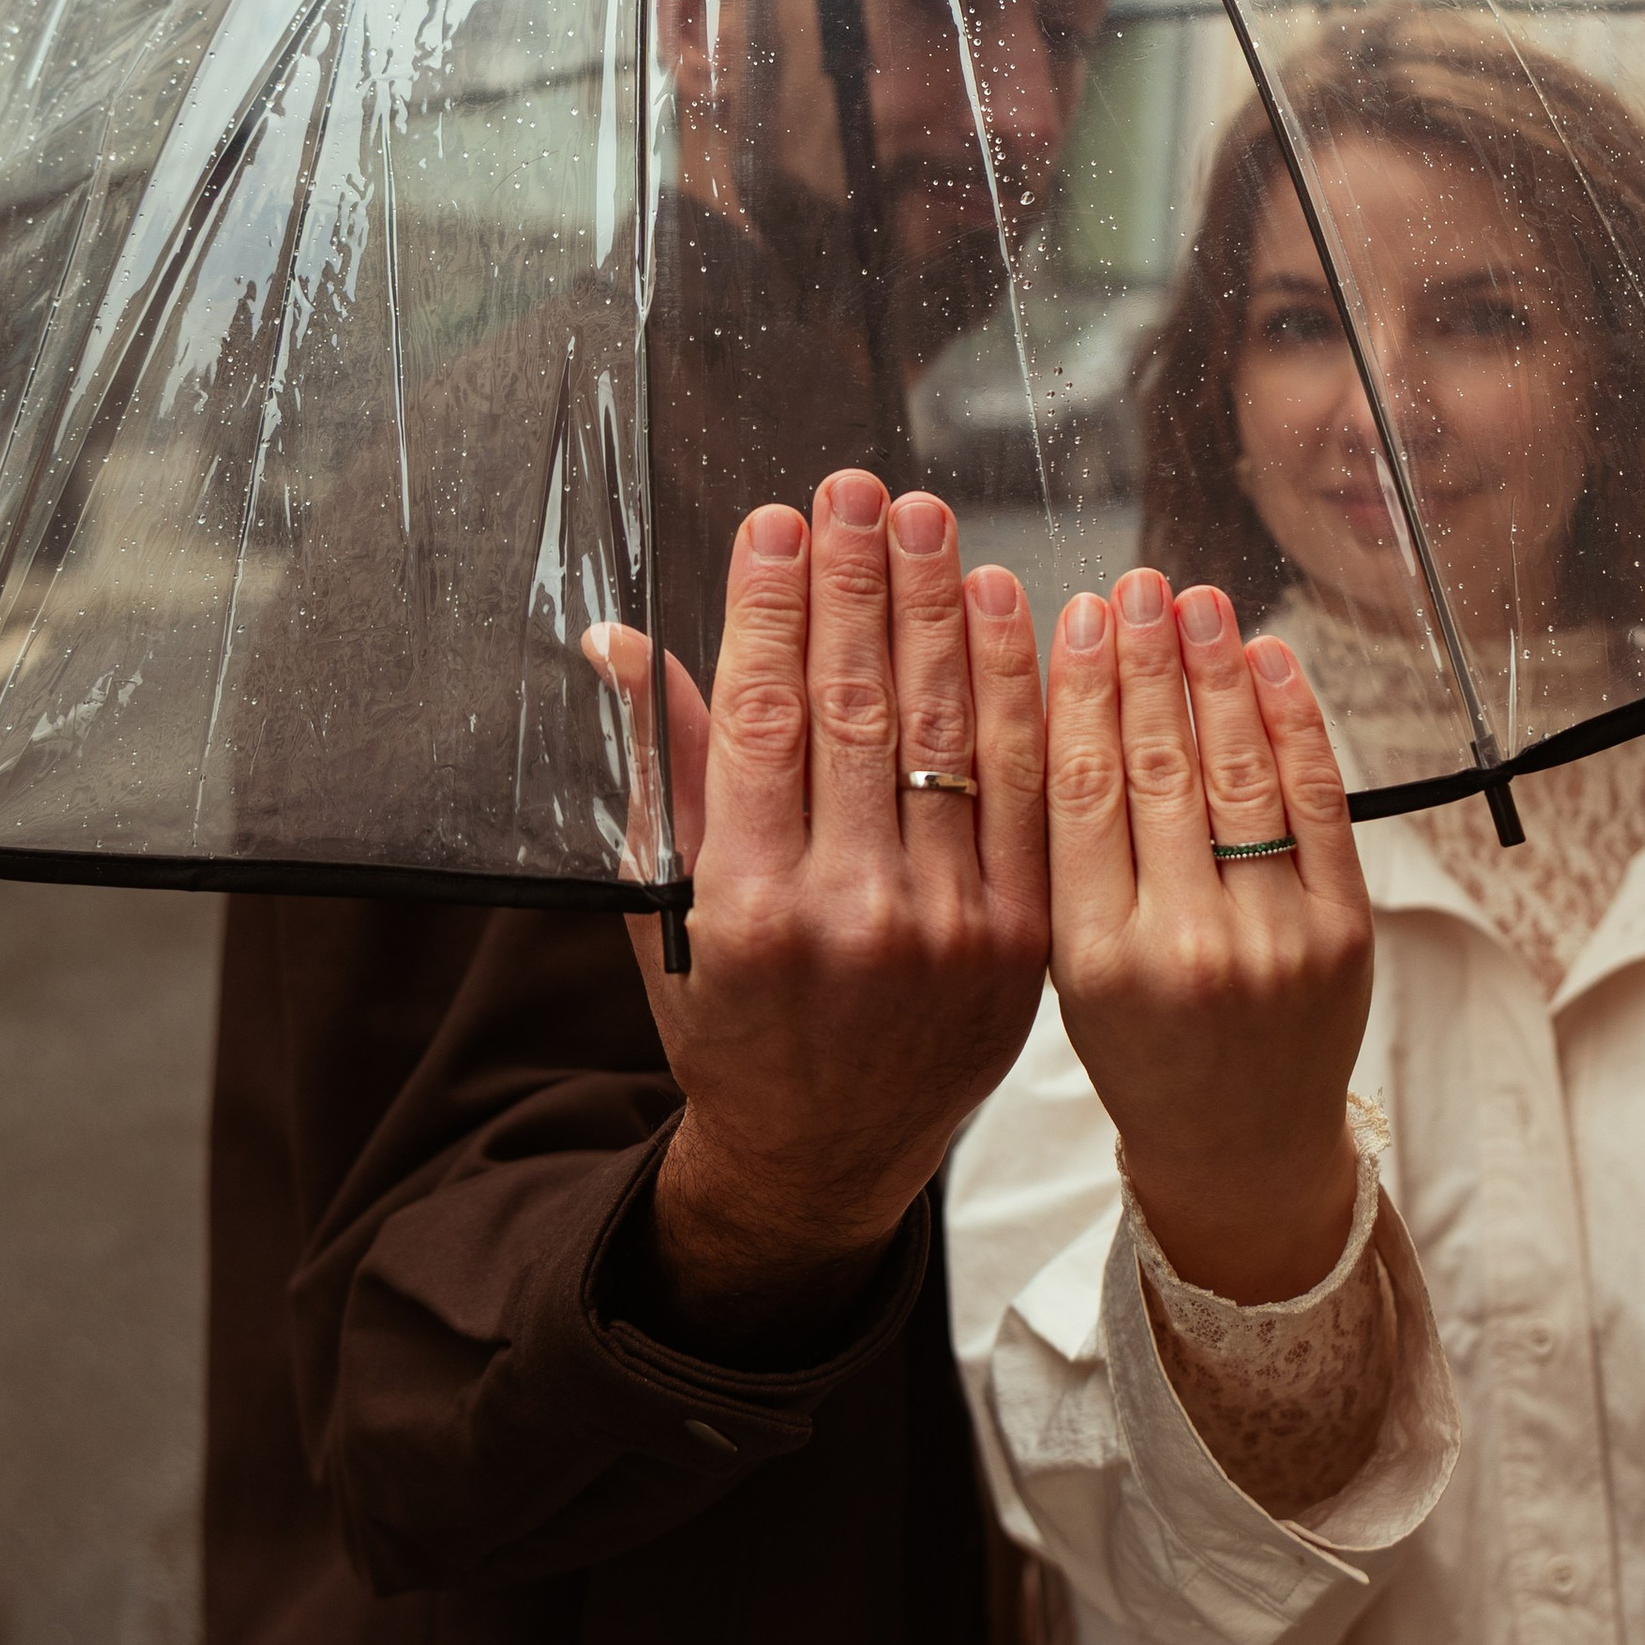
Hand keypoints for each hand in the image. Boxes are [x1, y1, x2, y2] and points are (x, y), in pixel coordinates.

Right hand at [586, 476, 1047, 1352]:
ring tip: (931, 520)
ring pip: (947, 736)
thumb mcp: (663, 908)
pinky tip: (1011, 608)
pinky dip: (1018, 691)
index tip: (777, 521)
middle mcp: (847, 916)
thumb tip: (619, 640)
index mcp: (743, 907)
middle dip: (858, 584)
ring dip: (940, 612)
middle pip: (858, 710)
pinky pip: (1026, 788)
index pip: (762, 718)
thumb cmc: (727, 1020)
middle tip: (861, 489)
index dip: (771, 609)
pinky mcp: (1022, 938)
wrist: (823, 1156)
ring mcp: (946, 929)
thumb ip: (658, 769)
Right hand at [1045, 572, 1374, 1303]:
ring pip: (1239, 775)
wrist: (1240, 1150)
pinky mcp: (1342, 934)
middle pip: (1160, 768)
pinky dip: (1295, 725)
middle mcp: (1185, 947)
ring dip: (1218, 674)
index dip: (1081, 690)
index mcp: (1095, 958)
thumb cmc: (1140, 1051)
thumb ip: (1064, 855)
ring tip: (1199, 602)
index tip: (1077, 617)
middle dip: (1150, 661)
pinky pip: (1318, 805)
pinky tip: (1271, 664)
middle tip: (1139, 584)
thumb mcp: (1071, 967)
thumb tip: (1066, 703)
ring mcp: (1273, 940)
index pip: (1082, 791)